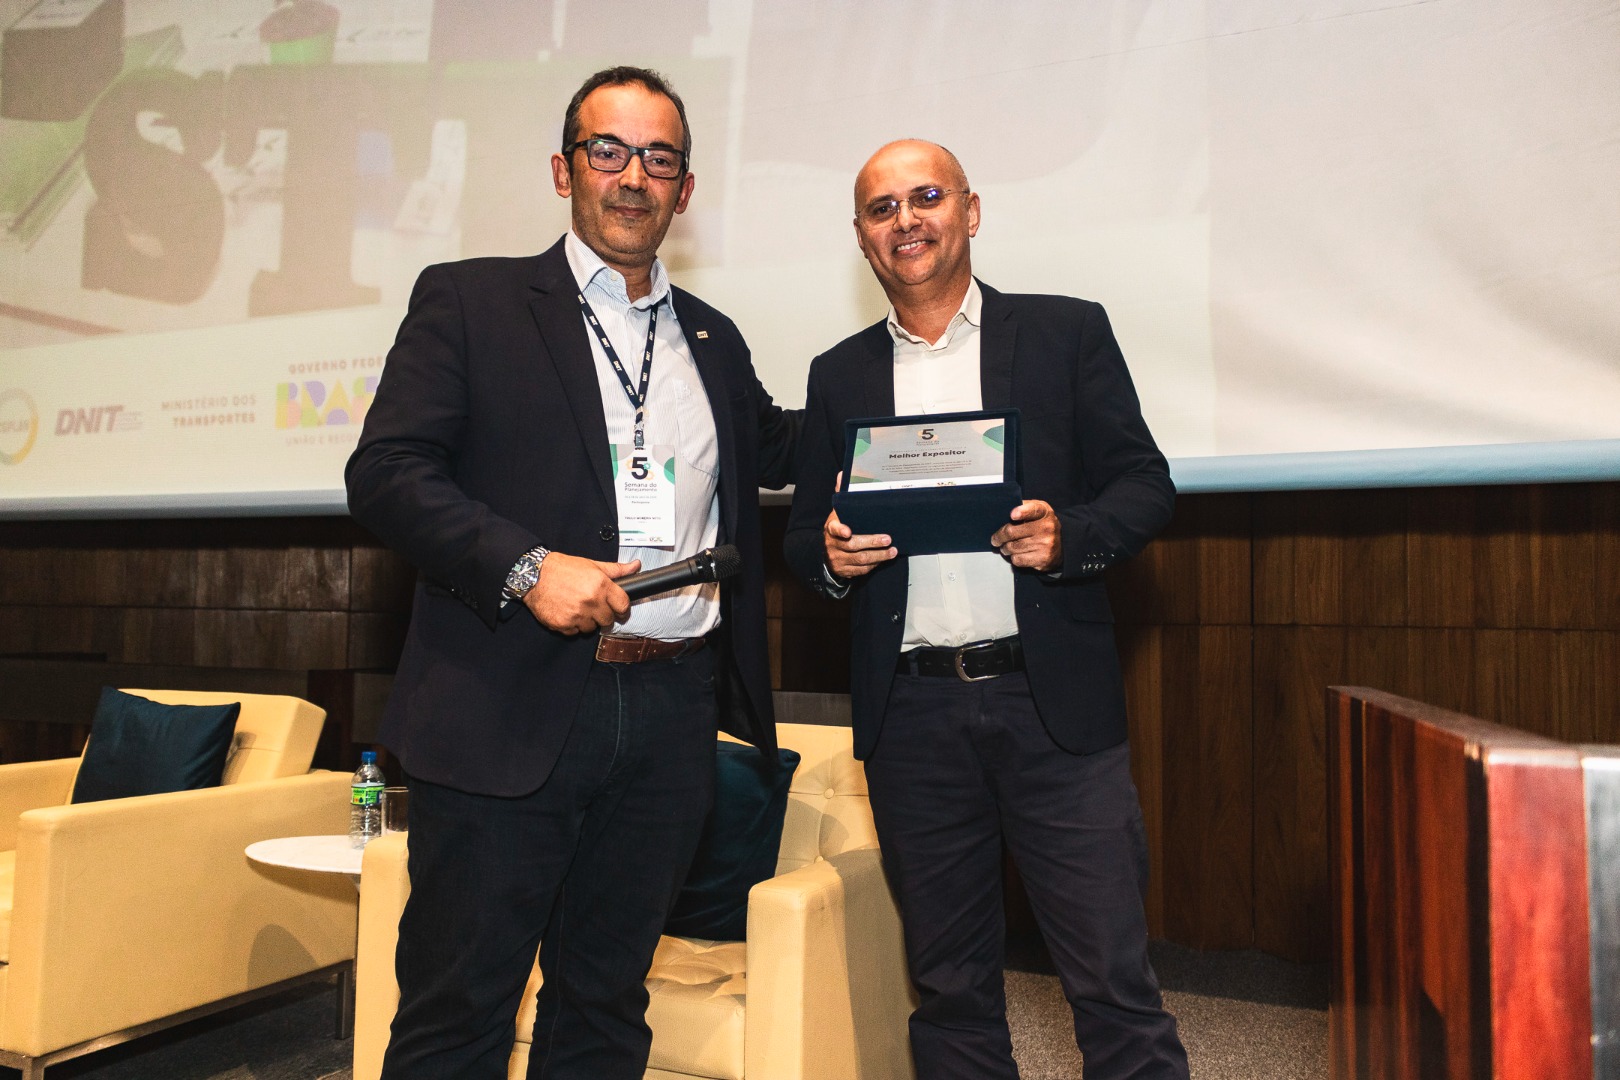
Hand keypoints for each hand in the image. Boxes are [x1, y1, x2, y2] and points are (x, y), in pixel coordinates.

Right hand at [522, 552, 639, 634]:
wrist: (534, 575)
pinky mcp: (563, 624)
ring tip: (578, 607)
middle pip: (608, 620)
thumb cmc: (563, 569)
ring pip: (592, 628)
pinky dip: (573, 625)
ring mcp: (576, 615)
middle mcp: (590, 601)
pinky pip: (575, 632)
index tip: (619, 609)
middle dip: (603, 614)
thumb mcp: (592, 565)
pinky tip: (567, 612)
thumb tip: (636, 566)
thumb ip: (616, 570)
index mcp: (601, 585)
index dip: (622, 608)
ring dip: (587, 621)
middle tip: (593, 605)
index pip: (623, 606)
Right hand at [823, 474, 896, 579]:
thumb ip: (842, 495)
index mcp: (831, 528)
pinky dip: (874, 564)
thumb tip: (843, 474)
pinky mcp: (845, 571)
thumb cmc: (837, 529)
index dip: (840, 530)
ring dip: (878, 556)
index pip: (834, 529)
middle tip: (887, 539)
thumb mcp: (837, 513)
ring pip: (860, 560)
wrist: (824, 554)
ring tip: (892, 551)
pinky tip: (884, 559)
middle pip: (853, 546)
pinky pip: (861, 570)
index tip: (848, 531)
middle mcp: (833, 545)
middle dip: (872, 542)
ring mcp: (839, 559)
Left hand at [992, 500, 1062, 570]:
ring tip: (1006, 547)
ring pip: (1012, 547)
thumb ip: (1024, 506)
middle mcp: (1047, 528)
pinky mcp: (1043, 559)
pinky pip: (1018, 559)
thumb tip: (1005, 509)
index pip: (1033, 510)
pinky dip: (1013, 557)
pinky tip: (1016, 553)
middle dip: (999, 536)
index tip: (1012, 515)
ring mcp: (1046, 544)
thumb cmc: (1041, 525)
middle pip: (1012, 532)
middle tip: (995, 539)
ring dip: (1005, 548)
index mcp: (1045, 512)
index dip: (1022, 512)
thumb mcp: (1037, 511)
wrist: (1060, 546)